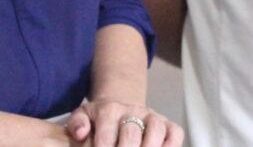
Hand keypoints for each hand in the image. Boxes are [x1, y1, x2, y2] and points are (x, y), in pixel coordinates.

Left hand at [66, 99, 183, 146]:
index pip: (106, 136)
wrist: (119, 108)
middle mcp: (133, 110)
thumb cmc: (99, 121)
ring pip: (156, 129)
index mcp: (108, 110)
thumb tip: (81, 134)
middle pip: (131, 133)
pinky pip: (175, 133)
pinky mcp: (168, 124)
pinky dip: (171, 146)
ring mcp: (152, 116)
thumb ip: (77, 124)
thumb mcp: (83, 117)